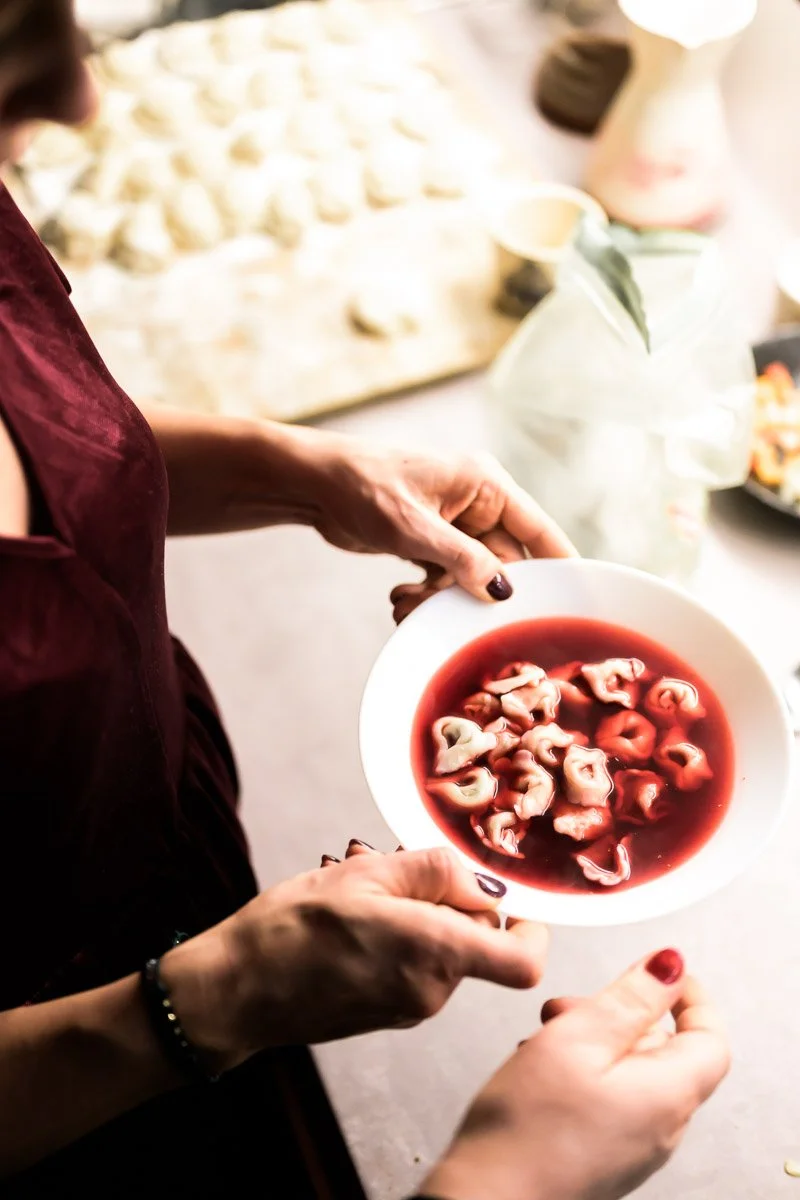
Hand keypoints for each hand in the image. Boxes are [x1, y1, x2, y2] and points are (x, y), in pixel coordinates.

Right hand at [161, 848, 547, 1073]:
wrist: (236, 989)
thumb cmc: (290, 930)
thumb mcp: (364, 873)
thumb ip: (434, 870)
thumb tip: (479, 883)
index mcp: (434, 953)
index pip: (523, 964)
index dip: (533, 932)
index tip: (517, 904)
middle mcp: (431, 990)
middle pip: (480, 943)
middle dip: (453, 904)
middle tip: (399, 877)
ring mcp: (410, 1008)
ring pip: (446, 952)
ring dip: (422, 921)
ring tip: (367, 902)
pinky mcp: (389, 1015)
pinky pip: (419, 970)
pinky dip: (403, 942)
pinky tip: (356, 928)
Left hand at [309, 437, 574, 619]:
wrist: (315, 485)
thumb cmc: (364, 489)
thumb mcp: (413, 528)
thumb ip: (461, 560)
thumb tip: (503, 591)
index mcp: (487, 486)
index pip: (540, 531)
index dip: (560, 567)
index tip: (577, 603)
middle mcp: (478, 504)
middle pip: (505, 565)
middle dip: (478, 595)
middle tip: (449, 613)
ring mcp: (456, 526)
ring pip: (473, 579)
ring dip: (444, 600)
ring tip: (408, 603)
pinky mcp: (433, 543)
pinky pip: (448, 581)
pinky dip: (427, 596)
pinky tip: (400, 597)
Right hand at [424, 950, 729, 1199]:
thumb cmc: (527, 1131)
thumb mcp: (579, 1036)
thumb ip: (630, 997)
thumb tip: (670, 967)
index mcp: (668, 1094)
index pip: (710, 1037)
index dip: (690, 996)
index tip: (663, 972)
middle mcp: (661, 1127)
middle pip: (664, 1051)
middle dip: (620, 1015)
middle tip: (572, 1005)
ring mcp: (633, 1146)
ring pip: (630, 1073)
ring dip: (593, 1041)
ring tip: (545, 1037)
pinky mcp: (604, 1156)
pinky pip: (610, 1100)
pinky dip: (582, 1072)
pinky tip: (541, 1071)